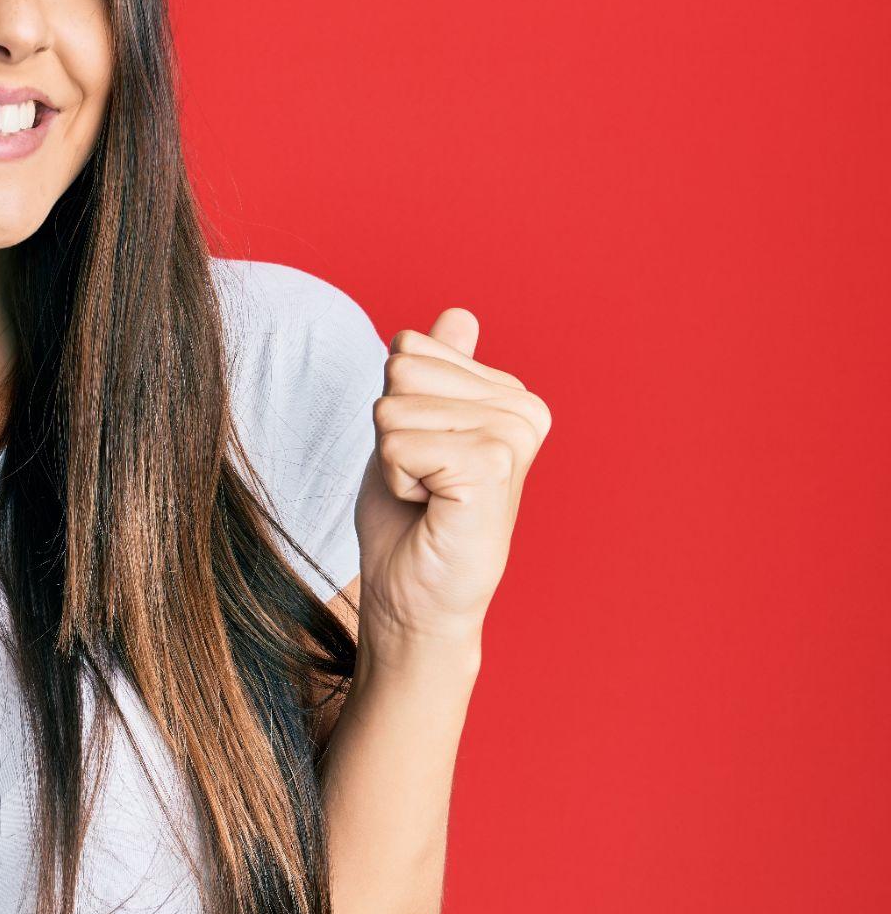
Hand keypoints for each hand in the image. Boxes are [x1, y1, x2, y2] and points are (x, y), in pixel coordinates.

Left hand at [353, 309, 551, 647]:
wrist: (415, 598)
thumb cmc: (411, 520)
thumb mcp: (415, 428)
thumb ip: (440, 370)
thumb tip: (460, 315)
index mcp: (510, 394)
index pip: (409, 346)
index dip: (394, 407)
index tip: (425, 457)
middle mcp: (523, 408)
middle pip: (399, 369)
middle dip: (390, 431)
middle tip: (424, 481)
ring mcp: (512, 437)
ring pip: (393, 406)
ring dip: (392, 459)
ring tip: (429, 496)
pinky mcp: (492, 466)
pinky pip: (395, 445)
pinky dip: (395, 481)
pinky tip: (430, 509)